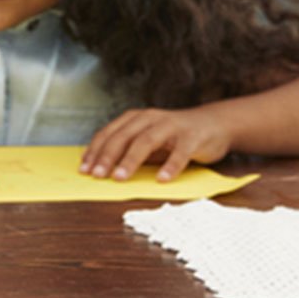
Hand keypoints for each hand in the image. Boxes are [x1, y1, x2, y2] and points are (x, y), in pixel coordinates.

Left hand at [81, 107, 232, 182]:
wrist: (214, 124)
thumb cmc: (175, 136)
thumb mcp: (148, 140)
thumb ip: (129, 150)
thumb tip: (103, 169)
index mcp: (135, 119)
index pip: (109, 134)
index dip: (95, 151)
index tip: (84, 169)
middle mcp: (150, 118)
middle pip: (124, 137)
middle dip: (107, 156)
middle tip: (97, 175)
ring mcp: (171, 126)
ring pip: (146, 141)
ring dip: (131, 160)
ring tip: (120, 177)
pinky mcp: (192, 137)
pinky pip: (180, 152)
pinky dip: (170, 166)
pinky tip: (161, 179)